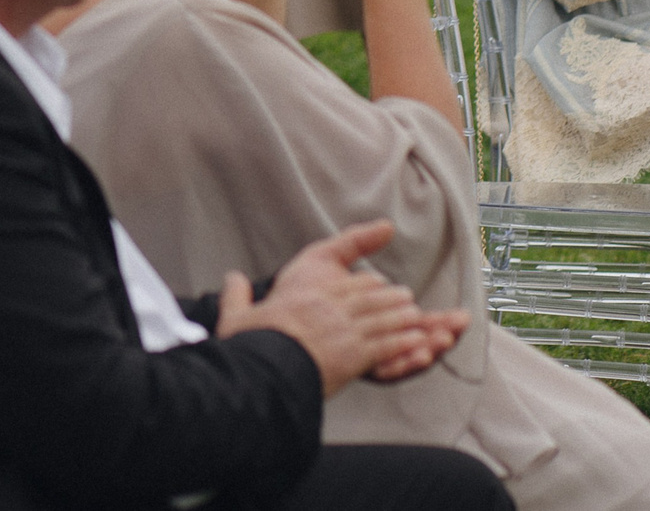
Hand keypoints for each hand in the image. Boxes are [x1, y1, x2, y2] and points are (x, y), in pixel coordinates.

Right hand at [218, 220, 452, 397]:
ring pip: (385, 318)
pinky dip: (405, 342)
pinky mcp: (355, 355)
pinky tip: (417, 342)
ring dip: (404, 318)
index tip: (376, 284)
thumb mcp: (236, 317)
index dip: (367, 282)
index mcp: (306, 295)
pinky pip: (388, 344)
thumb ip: (236, 295)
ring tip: (418, 318)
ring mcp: (345, 331)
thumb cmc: (250, 347)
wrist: (262, 373)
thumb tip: (231, 277)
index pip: (348, 281)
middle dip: (392, 297)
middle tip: (406, 299)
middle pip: (372, 295)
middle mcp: (330, 308)